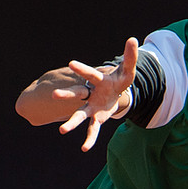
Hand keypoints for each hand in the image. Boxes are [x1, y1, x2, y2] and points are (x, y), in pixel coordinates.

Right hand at [53, 37, 138, 151]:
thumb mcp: (128, 69)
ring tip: (63, 131)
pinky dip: (90, 139)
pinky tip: (85, 148)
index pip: (91, 73)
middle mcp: (91, 94)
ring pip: (80, 114)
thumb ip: (130, 56)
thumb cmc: (119, 78)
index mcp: (99, 80)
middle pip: (77, 94)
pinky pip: (93, 130)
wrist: (115, 92)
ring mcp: (92, 107)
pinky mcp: (97, 118)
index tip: (71, 63)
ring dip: (72, 122)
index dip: (82, 69)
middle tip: (55, 95)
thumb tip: (133, 39)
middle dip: (67, 95)